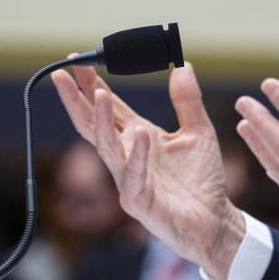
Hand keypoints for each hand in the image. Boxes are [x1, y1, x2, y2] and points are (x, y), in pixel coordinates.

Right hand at [51, 62, 244, 279]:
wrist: (215, 220)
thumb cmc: (203, 179)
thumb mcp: (200, 131)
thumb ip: (188, 100)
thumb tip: (183, 64)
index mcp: (138, 137)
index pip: (110, 106)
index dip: (92, 83)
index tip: (78, 59)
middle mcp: (127, 155)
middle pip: (94, 123)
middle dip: (77, 98)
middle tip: (63, 71)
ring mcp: (129, 178)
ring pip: (107, 147)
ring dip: (100, 120)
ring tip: (98, 93)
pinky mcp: (139, 201)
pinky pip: (133, 176)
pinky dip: (136, 154)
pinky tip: (139, 133)